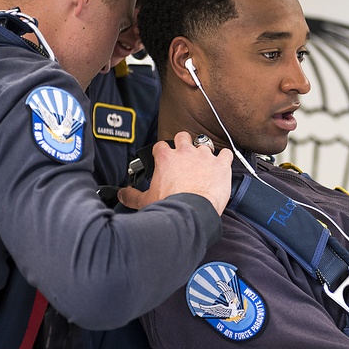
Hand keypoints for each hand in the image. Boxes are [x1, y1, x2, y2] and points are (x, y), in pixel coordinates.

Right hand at [117, 132, 232, 213]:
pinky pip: (226, 153)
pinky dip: (224, 158)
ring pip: (204, 143)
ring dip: (204, 152)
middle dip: (183, 144)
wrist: (192, 212)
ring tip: (203, 163)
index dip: (162, 152)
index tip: (164, 159)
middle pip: (183, 137)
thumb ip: (131, 195)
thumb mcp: (145, 201)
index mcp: (166, 159)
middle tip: (184, 156)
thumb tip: (122, 194)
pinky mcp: (221, 164)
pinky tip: (222, 165)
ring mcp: (204, 156)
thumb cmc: (171, 206)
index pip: (160, 146)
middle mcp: (185, 153)